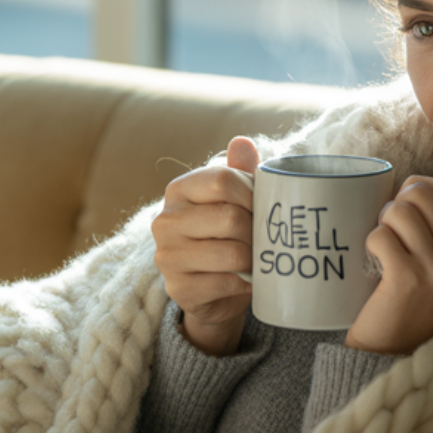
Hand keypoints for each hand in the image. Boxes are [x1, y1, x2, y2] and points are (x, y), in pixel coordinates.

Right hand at [151, 136, 258, 355]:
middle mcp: (165, 221)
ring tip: (259, 258)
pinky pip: (228, 282)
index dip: (253, 193)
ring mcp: (168, 257)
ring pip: (232, 253)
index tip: (263, 207)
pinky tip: (248, 280)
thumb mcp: (234, 199)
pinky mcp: (179, 289)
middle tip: (266, 238)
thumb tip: (242, 142)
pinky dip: (247, 283)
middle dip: (257, 231)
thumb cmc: (227, 235)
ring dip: (255, 258)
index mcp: (178, 190)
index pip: (221, 179)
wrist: (214, 288)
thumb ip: (239, 171)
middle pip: (231, 218)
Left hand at [345, 176, 432, 355]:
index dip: (423, 187)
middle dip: (396, 204)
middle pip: (422, 193)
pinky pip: (380, 235)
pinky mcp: (409, 280)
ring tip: (381, 247)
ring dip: (381, 224)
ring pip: (399, 210)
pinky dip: (369, 243)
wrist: (389, 354)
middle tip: (388, 231)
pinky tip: (373, 263)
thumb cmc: (407, 301)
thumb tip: (408, 185)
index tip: (406, 207)